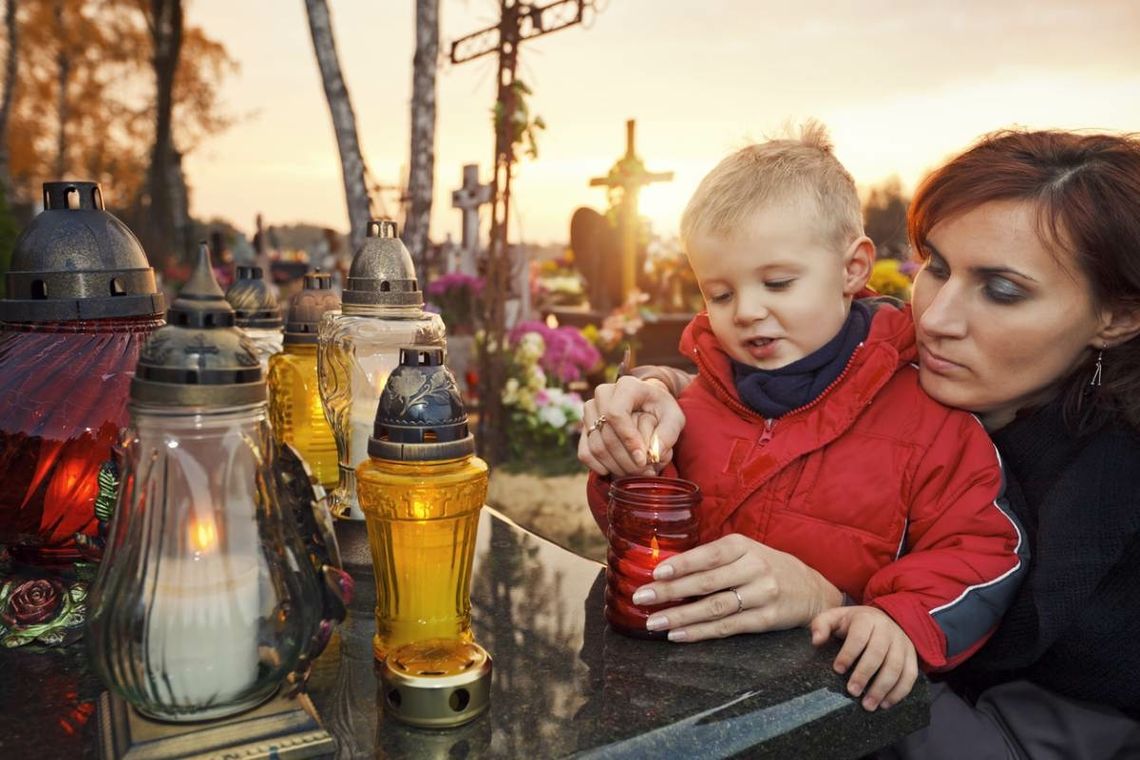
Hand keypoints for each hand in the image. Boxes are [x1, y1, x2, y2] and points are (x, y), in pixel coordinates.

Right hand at [578, 375, 684, 476]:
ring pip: (595, 445)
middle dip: (625, 458)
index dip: (628, 439)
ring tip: (635, 473)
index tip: (643, 459)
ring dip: (615, 466)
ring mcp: (590, 410)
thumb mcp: (674, 417)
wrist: (646, 405)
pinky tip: (616, 471)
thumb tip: (655, 454)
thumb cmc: (661, 410)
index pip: (616, 413)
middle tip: (644, 472)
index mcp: (626, 386)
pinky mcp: (584, 427)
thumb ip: (668, 434)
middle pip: (606, 433)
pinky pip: (585, 453)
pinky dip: (598, 467)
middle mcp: (603, 394)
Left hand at [630, 534, 842, 641]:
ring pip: (715, 608)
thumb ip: (712, 558)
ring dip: (681, 616)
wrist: (812, 589)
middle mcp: (753, 568)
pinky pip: (727, 627)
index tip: (656, 573)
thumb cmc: (767, 567)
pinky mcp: (766, 619)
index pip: (708, 555)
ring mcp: (762, 595)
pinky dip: (700, 632)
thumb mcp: (745, 552)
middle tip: (642, 598)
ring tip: (655, 622)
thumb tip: (667, 568)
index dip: (682, 564)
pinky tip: (678, 635)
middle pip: (707, 582)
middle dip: (671, 591)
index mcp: (743, 546)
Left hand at [810, 606, 917, 710]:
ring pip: (895, 667)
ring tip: (868, 705)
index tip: (837, 670)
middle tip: (852, 692)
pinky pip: (909, 675)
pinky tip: (885, 703)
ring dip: (882, 688)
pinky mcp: (912, 656)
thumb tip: (816, 641)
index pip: (858, 637)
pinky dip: (899, 692)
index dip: (848, 654)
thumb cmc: (853, 623)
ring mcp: (902, 643)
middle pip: (877, 654)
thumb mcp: (835, 617)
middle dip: (864, 675)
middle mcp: (887, 630)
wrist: (883, 618)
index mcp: (867, 619)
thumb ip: (821, 625)